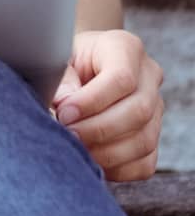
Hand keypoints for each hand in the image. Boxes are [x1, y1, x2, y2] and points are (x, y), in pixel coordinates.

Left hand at [49, 29, 163, 181]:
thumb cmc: (66, 57)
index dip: (92, 101)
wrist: (80, 62)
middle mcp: (149, 76)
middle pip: (138, 111)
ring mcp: (156, 108)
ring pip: (144, 141)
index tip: (64, 113)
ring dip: (107, 153)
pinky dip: (118, 168)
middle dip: (99, 129)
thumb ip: (62, 80)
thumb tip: (63, 108)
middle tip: (67, 135)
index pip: (121, 78)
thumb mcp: (59, 55)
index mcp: (125, 47)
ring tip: (76, 150)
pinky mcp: (153, 136)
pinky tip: (92, 162)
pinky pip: (145, 163)